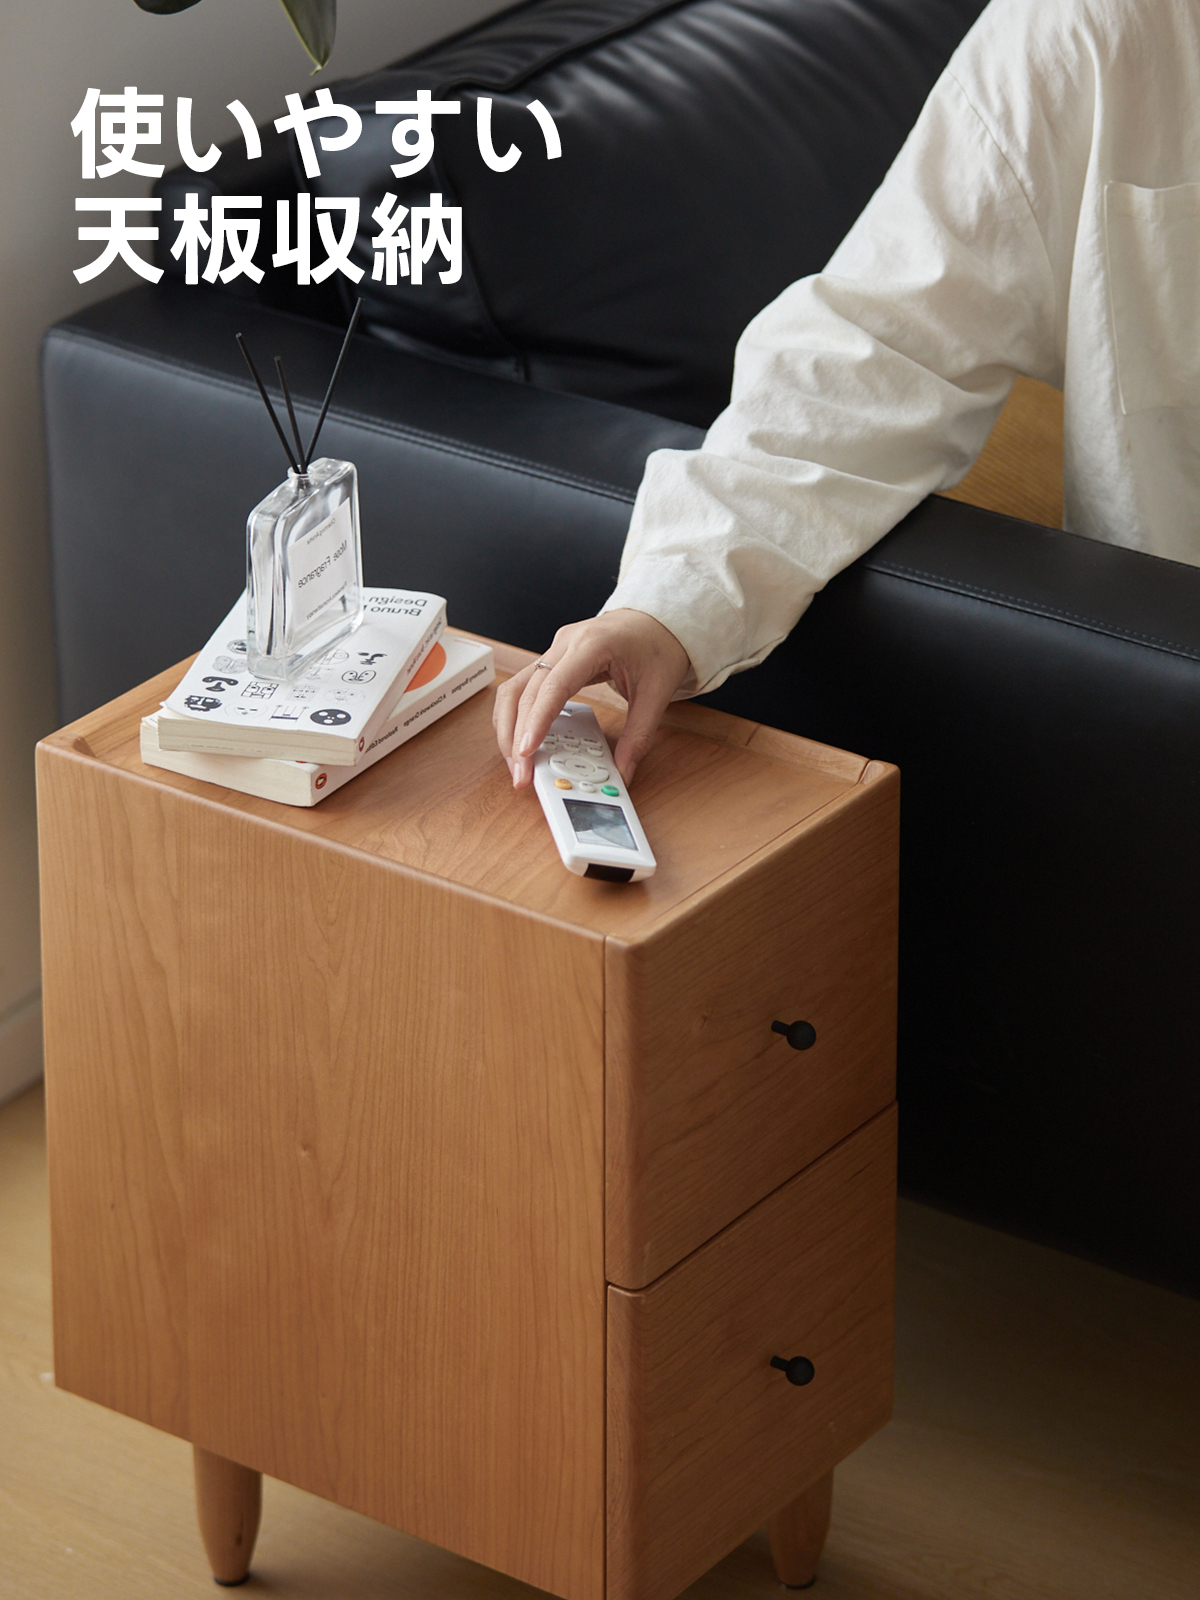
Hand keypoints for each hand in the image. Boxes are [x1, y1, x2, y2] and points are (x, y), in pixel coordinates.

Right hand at [493, 609, 691, 788]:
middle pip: (524, 691)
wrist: (658, 620)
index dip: (536, 722)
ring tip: (517, 763)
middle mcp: (565, 643)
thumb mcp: (657, 694)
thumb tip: (623, 772)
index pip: (553, 686)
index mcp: (592, 645)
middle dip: (516, 736)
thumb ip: (639, 736)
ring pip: (514, 689)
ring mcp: (555, 649)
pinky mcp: (553, 660)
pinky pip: (524, 688)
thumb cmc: (658, 646)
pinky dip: (518, 716)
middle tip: (521, 774)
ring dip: (509, 728)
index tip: (526, 752)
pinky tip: (521, 741)